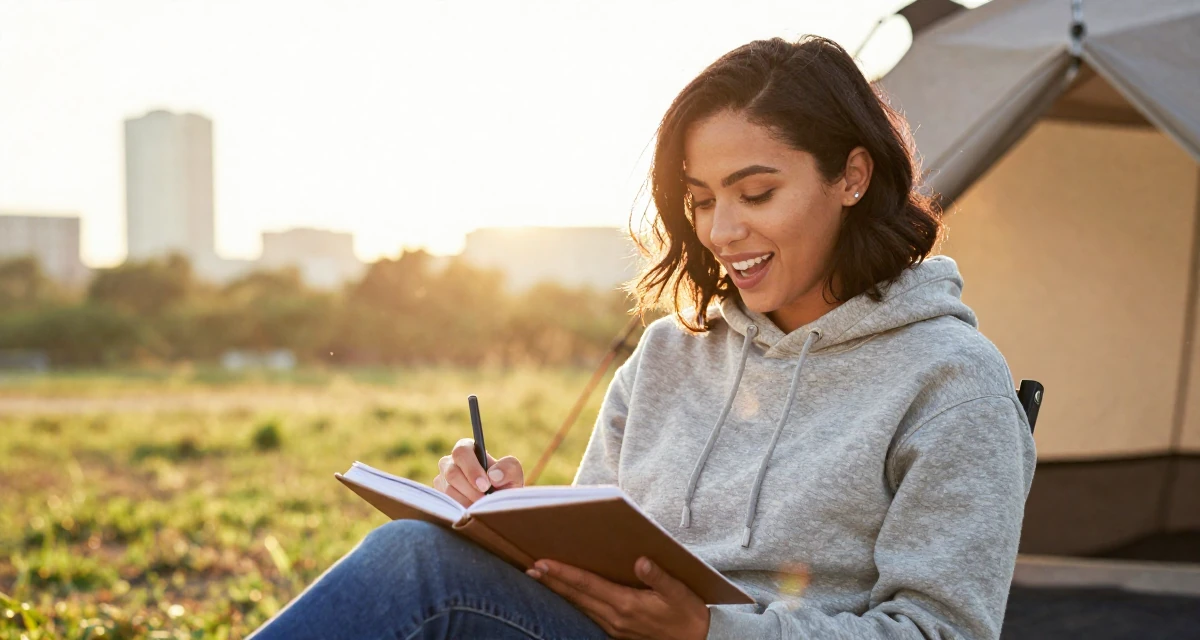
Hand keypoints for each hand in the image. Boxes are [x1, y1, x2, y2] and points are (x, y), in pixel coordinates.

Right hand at [432, 438, 523, 506]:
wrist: (498, 503)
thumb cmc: (505, 483)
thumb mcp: (513, 472)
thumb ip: (508, 468)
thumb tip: (493, 475)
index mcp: (466, 449)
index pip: (461, 452)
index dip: (472, 469)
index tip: (485, 486)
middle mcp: (449, 462)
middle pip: (452, 473)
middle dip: (470, 490)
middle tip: (485, 500)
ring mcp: (441, 480)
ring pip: (448, 491)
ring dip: (467, 501)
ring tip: (482, 507)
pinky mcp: (440, 496)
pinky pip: (447, 504)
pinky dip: (461, 509)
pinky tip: (473, 512)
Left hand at [526, 556, 709, 639]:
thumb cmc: (688, 615)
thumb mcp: (679, 592)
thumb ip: (659, 577)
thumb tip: (641, 560)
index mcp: (627, 604)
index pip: (588, 585)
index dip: (564, 573)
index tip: (543, 563)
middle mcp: (615, 617)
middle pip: (577, 596)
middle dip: (552, 582)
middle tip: (530, 568)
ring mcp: (614, 627)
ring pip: (579, 607)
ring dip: (559, 592)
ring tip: (540, 579)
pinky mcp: (616, 632)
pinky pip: (588, 616)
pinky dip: (573, 603)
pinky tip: (566, 597)